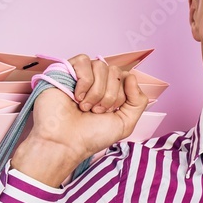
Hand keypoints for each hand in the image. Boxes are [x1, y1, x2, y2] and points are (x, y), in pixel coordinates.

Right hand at [11, 55, 148, 186]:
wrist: (65, 142)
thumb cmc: (90, 136)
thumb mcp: (124, 123)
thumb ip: (137, 102)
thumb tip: (132, 76)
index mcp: (111, 92)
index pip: (126, 77)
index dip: (121, 95)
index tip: (110, 111)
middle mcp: (97, 82)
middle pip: (115, 72)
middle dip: (109, 96)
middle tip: (96, 111)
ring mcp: (81, 76)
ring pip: (101, 66)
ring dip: (96, 91)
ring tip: (85, 107)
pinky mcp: (66, 70)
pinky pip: (84, 61)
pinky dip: (84, 82)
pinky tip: (76, 97)